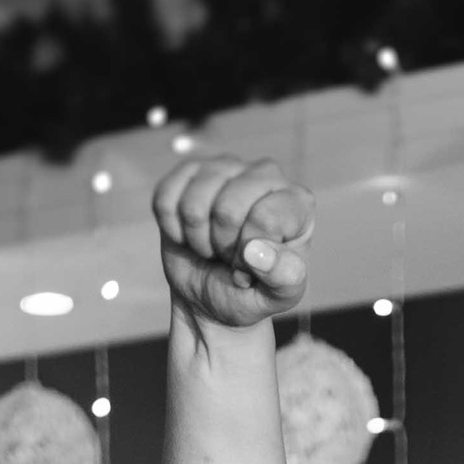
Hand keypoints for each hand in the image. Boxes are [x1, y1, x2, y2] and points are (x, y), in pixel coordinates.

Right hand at [154, 155, 312, 329]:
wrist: (213, 293)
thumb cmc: (252, 292)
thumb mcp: (278, 296)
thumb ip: (284, 277)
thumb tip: (255, 250)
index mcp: (297, 202)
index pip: (265, 219)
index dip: (249, 255)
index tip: (251, 269)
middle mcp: (266, 174)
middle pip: (227, 209)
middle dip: (222, 246)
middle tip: (229, 257)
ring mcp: (227, 167)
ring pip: (194, 203)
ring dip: (197, 238)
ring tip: (211, 246)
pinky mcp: (190, 171)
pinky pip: (166, 199)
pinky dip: (172, 228)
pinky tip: (188, 234)